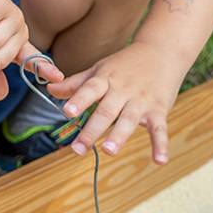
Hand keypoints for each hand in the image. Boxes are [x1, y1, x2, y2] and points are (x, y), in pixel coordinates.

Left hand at [47, 41, 184, 161]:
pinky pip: (160, 129)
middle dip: (92, 130)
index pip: (90, 89)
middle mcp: (123, 90)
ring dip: (119, 136)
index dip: (79, 100)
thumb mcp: (101, 69)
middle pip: (106, 110)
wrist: (163, 51)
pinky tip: (159, 161)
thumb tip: (50, 89)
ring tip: (109, 151)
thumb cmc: (127, 63)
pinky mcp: (159, 110)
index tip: (67, 112)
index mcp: (106, 79)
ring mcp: (142, 101)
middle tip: (78, 149)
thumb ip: (76, 83)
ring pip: (129, 119)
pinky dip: (160, 145)